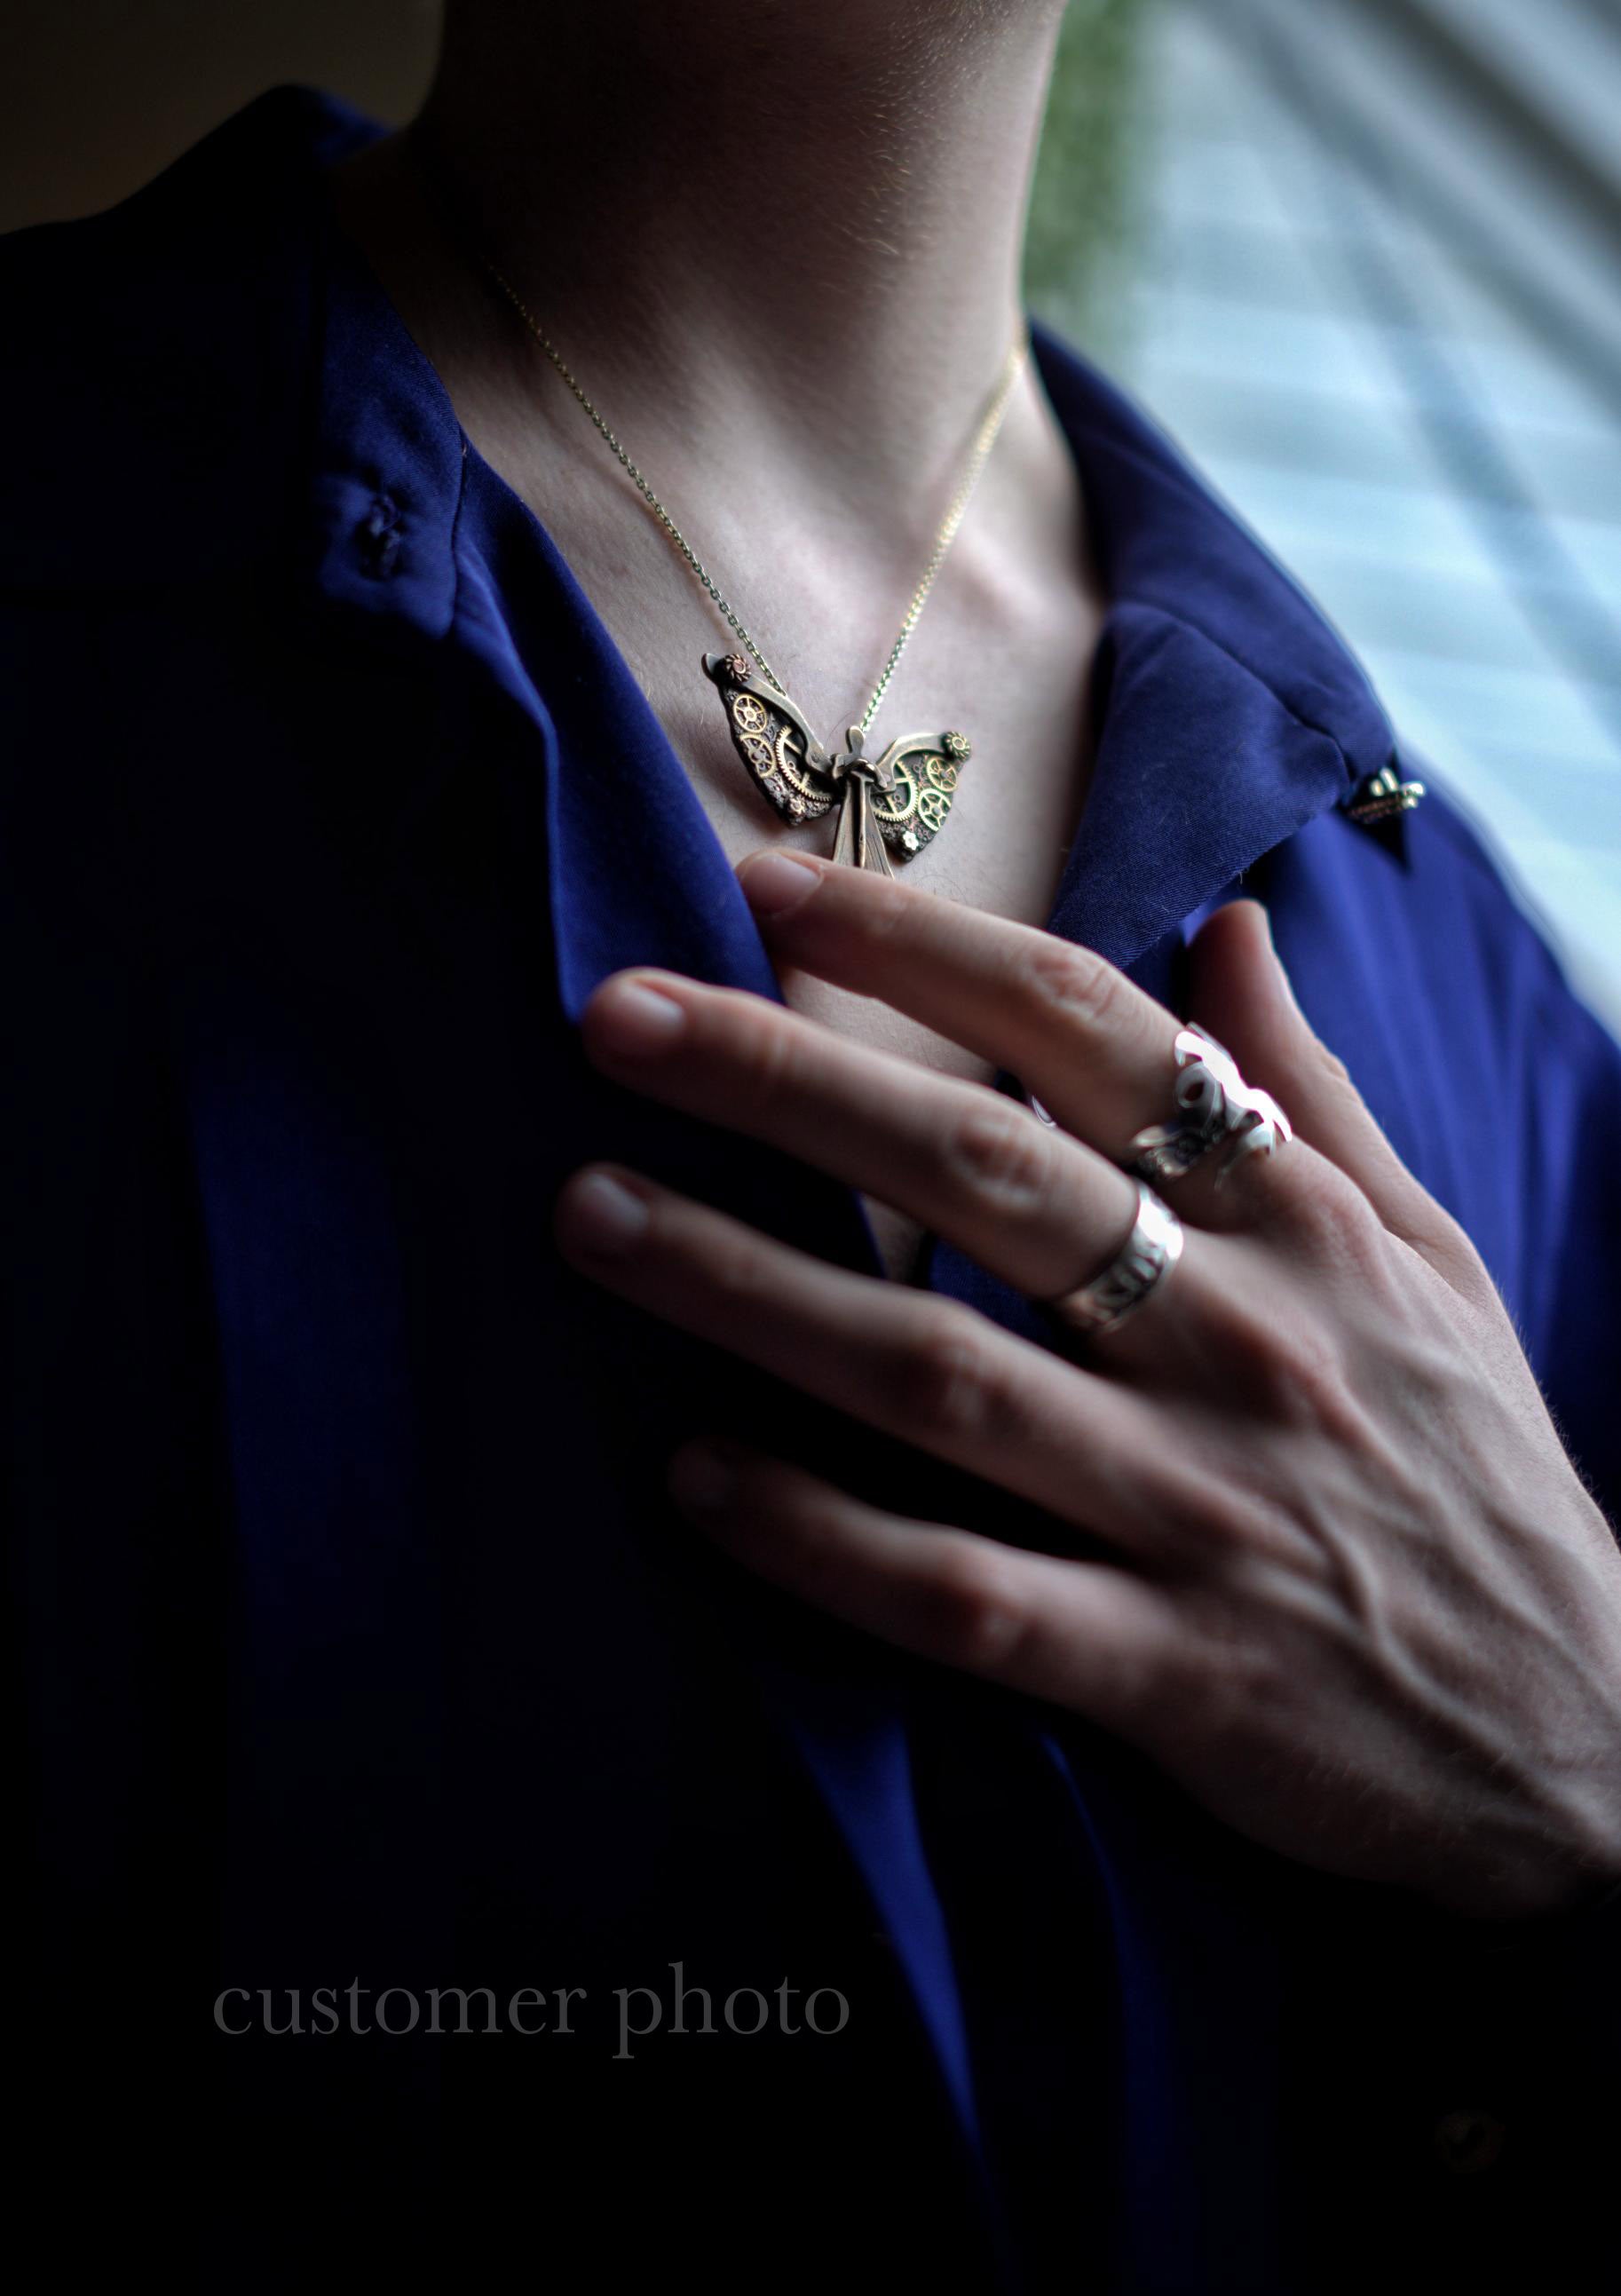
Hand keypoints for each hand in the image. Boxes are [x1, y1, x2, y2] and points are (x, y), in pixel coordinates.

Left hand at [554, 848, 1620, 1918]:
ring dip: (754, 1291)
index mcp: (1296, 1218)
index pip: (1088, 1032)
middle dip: (786, 1079)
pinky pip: (967, 1595)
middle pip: (983, 1172)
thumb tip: (1230, 923)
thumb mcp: (1430, 1254)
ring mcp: (1200, 1508)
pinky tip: (695, 1481)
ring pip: (942, 1374)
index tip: (766, 891)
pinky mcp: (1172, 1673)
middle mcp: (1242, 1337)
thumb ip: (1311, 1093)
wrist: (1590, 1737)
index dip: (919, 950)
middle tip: (615, 1014)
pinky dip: (826, 1539)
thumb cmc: (1476, 1469)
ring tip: (593, 1217)